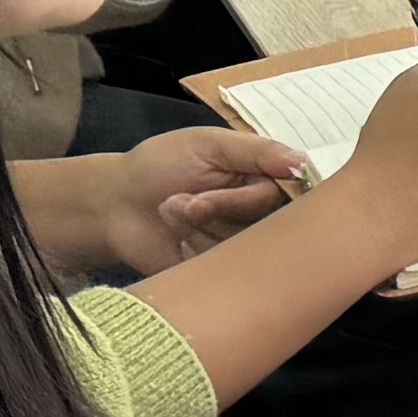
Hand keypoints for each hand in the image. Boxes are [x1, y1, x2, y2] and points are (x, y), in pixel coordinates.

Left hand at [111, 123, 305, 266]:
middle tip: (186, 201)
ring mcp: (244, 244)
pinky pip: (228, 270)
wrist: (113, 206)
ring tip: (171, 210)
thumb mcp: (207, 144)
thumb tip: (304, 163)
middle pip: (269, 224)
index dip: (255, 198)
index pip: (290, 193)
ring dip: (201, 227)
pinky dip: (196, 250)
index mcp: (265, 177)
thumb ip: (257, 152)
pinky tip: (177, 239)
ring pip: (245, 247)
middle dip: (219, 209)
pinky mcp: (225, 272)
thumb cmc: (160, 165)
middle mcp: (263, 213)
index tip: (217, 195)